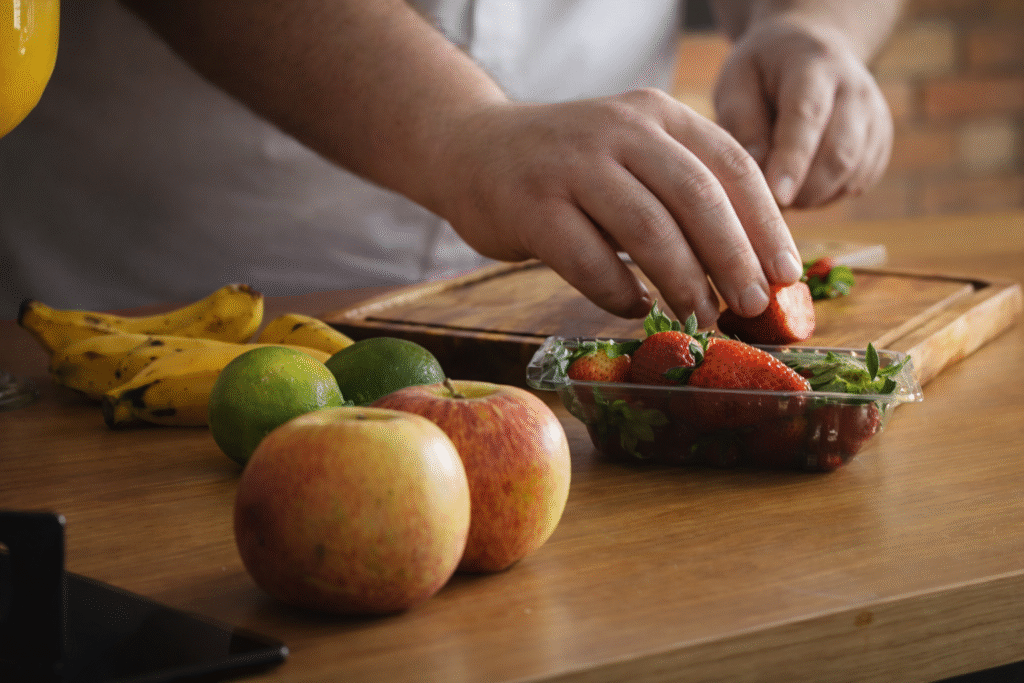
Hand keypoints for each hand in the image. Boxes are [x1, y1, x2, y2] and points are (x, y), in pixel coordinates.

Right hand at [428, 89, 803, 325]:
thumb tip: (748, 266)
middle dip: (734, 259)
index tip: (788, 274)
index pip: (731, 166)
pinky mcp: (532, 206)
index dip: (767, 225)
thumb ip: (680, 193)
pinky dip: (619, 292)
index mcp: (657, 114)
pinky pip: (589, 260)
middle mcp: (619, 130)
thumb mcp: (630, 155)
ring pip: (647, 230)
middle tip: (755, 305)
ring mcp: (572, 165)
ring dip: (683, 283)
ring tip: (701, 319)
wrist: (472, 148)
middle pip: (697, 198)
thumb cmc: (567, 166)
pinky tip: (634, 307)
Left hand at [714, 16, 892, 208]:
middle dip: (803, 190)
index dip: (793, 159)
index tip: (778, 195)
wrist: (812, 52)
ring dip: (813, 195)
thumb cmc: (764, 72)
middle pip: (839, 153)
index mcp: (814, 66)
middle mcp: (855, 89)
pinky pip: (858, 183)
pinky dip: (827, 195)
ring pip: (852, 174)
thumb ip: (741, 121)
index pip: (807, 116)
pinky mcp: (880, 141)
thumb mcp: (737, 82)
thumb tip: (755, 165)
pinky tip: (803, 180)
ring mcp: (875, 116)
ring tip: (780, 185)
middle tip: (767, 201)